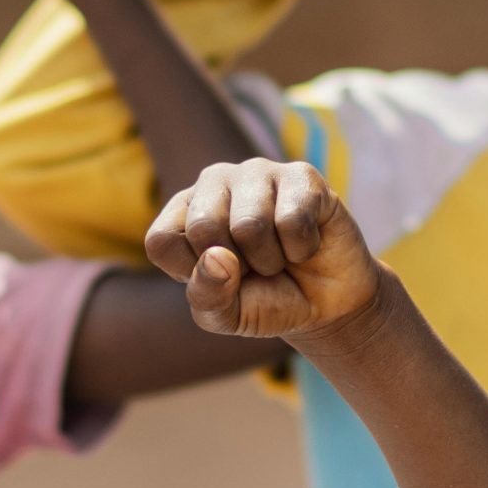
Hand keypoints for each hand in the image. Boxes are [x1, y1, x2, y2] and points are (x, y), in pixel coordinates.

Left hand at [145, 160, 382, 342]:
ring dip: (271, 259)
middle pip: (203, 228)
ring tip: (279, 255)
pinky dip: (302, 248)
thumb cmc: (266, 301)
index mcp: (183, 212)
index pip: (161, 242)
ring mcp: (257, 172)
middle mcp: (214, 182)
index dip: (191, 274)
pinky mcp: (301, 175)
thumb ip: (206, 296)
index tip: (219, 278)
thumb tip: (218, 257)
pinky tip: (305, 242)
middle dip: (236, 267)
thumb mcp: (225, 315)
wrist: (326, 304)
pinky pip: (292, 220)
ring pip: (249, 224)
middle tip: (254, 267)